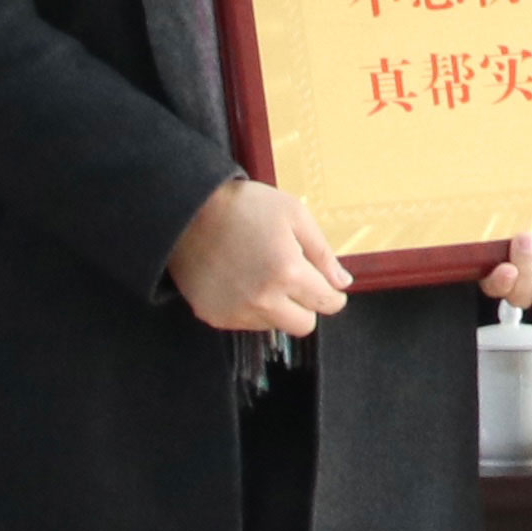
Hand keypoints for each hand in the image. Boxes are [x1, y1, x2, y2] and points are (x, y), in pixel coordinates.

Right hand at [167, 179, 350, 337]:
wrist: (188, 210)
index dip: (332, 296)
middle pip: (303, 325)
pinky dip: (249, 308)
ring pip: (274, 325)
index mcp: (288, 272)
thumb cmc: (245, 206)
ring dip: (277, 307)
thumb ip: (322, 252)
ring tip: (262, 274)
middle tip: (295, 280)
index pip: (326, 303)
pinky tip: (240, 280)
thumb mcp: (294, 214)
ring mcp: (237, 312)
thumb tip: (342, 283)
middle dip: (306, 305)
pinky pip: (245, 323)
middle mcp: (263, 300)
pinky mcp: (215, 317)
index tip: (329, 288)